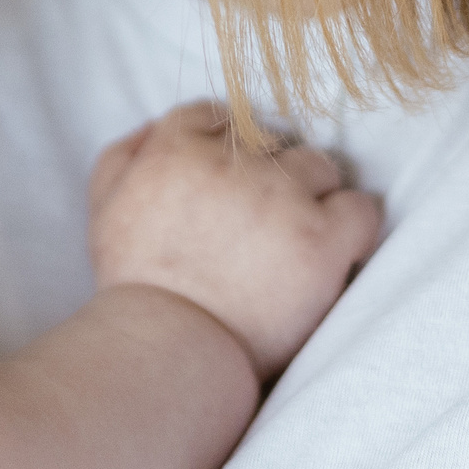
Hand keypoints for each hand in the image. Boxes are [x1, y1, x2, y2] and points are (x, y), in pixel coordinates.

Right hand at [87, 102, 381, 380]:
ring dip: (314, 197)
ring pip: (322, 168)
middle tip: (260, 222)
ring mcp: (283, 199)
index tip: (233, 182)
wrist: (168, 351)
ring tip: (296, 240)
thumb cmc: (136, 286)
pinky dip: (356, 226)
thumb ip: (125, 154)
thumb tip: (153, 126)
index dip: (229, 148)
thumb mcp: (105, 206)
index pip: (218, 116)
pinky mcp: (322, 240)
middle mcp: (234, 163)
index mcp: (179, 149)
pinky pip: (362, 209)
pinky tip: (337, 251)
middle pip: (273, 142)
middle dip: (270, 176)